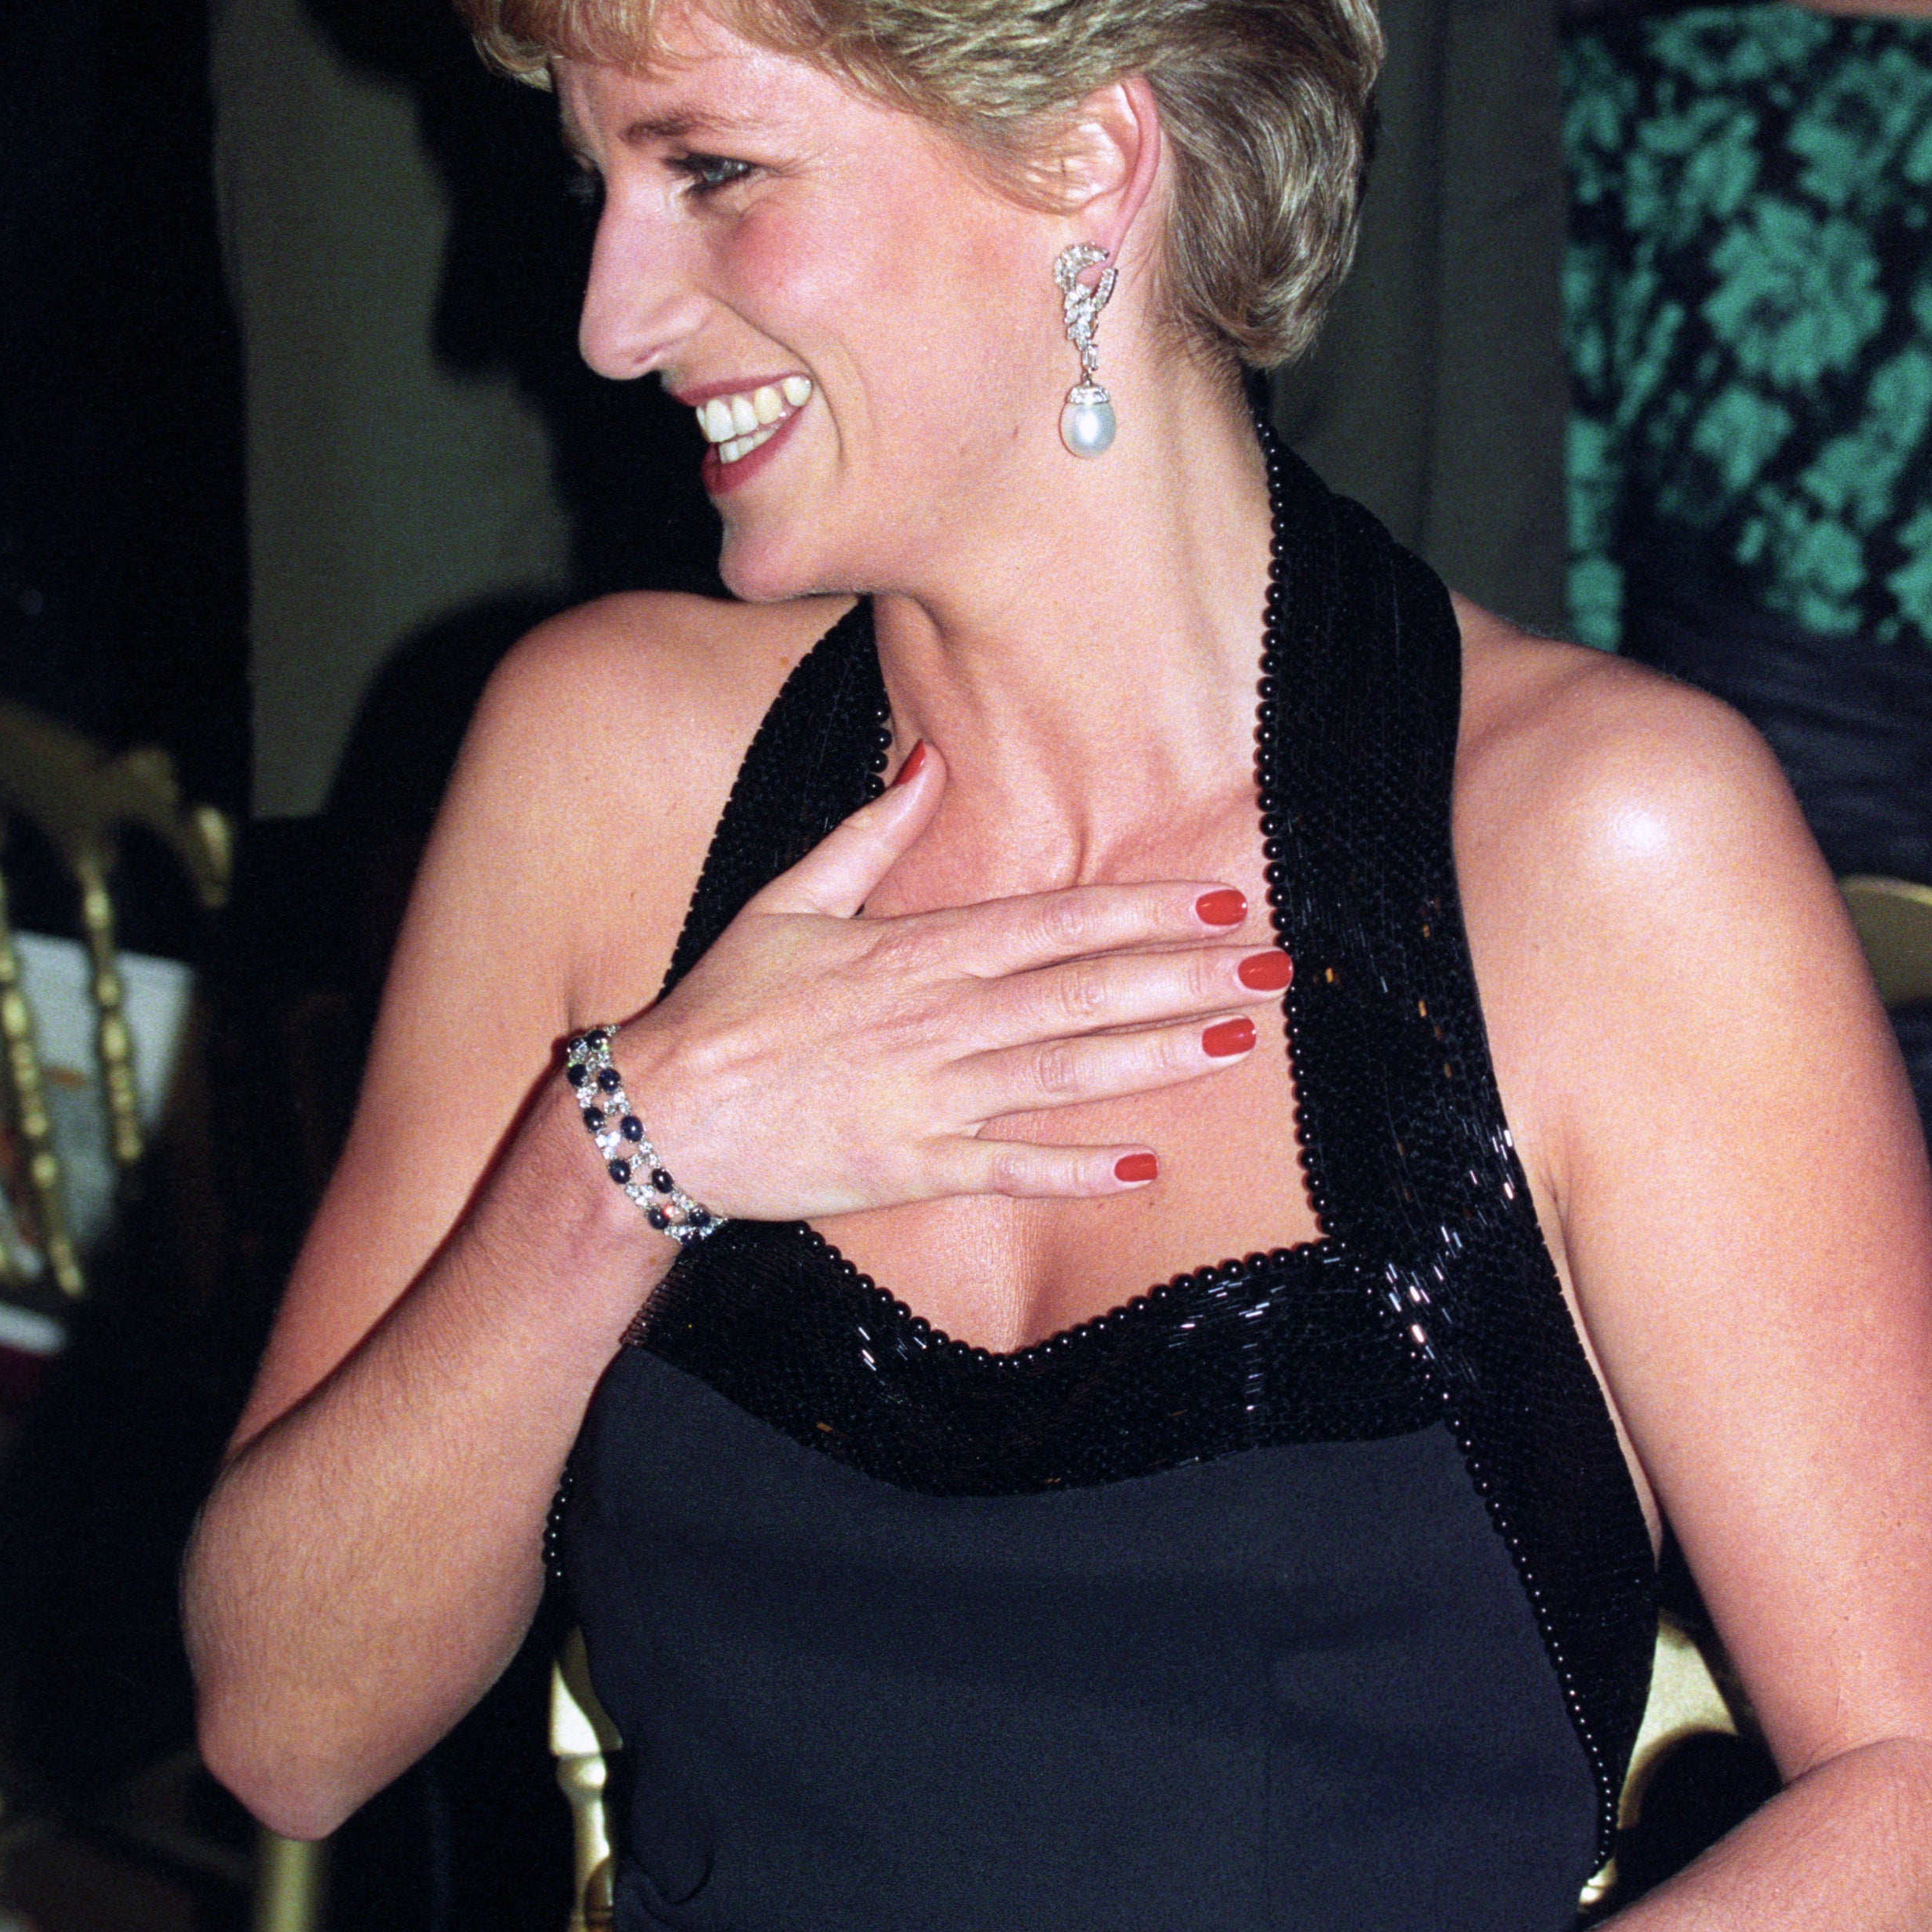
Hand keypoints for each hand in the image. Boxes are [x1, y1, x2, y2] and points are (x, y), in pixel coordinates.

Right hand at [610, 745, 1286, 1220]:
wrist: (657, 1115)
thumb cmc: (723, 1004)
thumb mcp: (788, 899)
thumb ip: (868, 833)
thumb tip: (929, 760)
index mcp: (918, 952)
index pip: (1055, 923)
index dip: (1145, 911)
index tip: (1221, 899)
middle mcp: (938, 1021)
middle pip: (1083, 993)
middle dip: (1186, 977)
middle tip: (1275, 966)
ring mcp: (929, 1099)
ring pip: (1063, 1074)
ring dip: (1157, 1059)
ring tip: (1239, 1041)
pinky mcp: (911, 1169)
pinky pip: (1008, 1171)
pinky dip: (1075, 1170)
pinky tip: (1143, 1164)